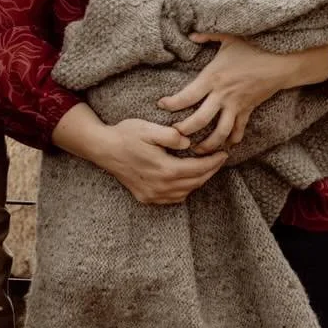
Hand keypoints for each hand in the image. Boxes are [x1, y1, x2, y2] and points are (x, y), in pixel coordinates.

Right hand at [94, 117, 228, 205]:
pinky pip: (172, 198)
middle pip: (195, 182)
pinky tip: (186, 179)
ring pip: (185, 192)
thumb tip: (188, 143)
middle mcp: (160, 186)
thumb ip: (171, 136)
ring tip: (205, 167)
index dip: (213, 162)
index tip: (224, 154)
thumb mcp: (149, 128)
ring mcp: (152, 194)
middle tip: (220, 159)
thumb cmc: (125, 135)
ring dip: (198, 181)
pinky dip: (184, 190)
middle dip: (210, 171)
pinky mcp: (145, 197)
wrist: (103, 148)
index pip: (198, 169)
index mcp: (164, 169)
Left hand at [159, 34, 327, 151]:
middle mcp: (222, 95)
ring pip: (219, 132)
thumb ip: (208, 36)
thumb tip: (190, 34)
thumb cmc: (254, 47)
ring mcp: (236, 105)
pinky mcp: (248, 110)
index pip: (187, 96)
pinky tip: (225, 145)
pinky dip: (231, 139)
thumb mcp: (229, 38)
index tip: (161, 105)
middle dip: (184, 131)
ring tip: (197, 149)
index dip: (172, 103)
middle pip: (200, 120)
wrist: (281, 61)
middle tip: (174, 135)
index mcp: (213, 77)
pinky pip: (238, 130)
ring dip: (207, 144)